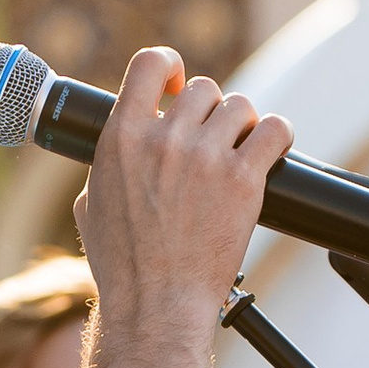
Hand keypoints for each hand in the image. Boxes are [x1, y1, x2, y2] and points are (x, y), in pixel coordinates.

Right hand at [74, 47, 293, 336]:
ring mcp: (206, 157)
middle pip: (205, 89)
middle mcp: (164, 138)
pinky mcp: (244, 180)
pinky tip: (271, 150)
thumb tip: (122, 147)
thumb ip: (108, 164)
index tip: (178, 86)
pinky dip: (277, 136)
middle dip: (210, 112)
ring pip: (241, 107)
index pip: (150, 63)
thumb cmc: (123, 264)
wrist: (156, 303)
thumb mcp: (92, 204)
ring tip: (240, 152)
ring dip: (243, 125)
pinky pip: (275, 131)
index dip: (171, 66)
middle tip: (212, 140)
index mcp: (122, 137)